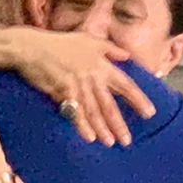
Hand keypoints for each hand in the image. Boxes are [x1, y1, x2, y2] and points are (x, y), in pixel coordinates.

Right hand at [9, 31, 152, 147]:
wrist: (32, 47)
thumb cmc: (60, 44)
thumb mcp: (88, 40)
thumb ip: (109, 49)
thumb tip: (127, 55)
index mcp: (101, 65)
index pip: (125, 85)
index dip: (138, 100)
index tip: (150, 113)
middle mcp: (92, 76)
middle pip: (110, 104)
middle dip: (119, 124)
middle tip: (127, 141)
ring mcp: (77, 84)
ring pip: (94, 110)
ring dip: (103, 128)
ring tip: (110, 143)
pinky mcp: (62, 91)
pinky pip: (75, 111)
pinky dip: (82, 125)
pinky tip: (89, 137)